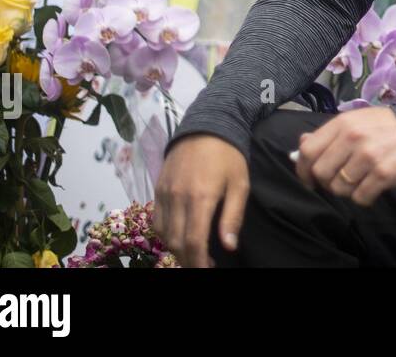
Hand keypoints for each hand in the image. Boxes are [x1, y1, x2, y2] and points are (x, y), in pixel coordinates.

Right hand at [154, 134, 249, 268]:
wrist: (207, 125)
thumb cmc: (229, 156)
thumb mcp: (239, 185)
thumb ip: (232, 217)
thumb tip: (229, 246)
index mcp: (200, 198)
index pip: (193, 241)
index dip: (198, 262)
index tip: (207, 269)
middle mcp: (177, 198)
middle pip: (175, 242)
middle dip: (187, 259)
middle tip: (202, 265)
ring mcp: (164, 193)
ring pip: (162, 233)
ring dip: (175, 248)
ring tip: (192, 254)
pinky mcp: (158, 188)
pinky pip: (156, 219)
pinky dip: (165, 233)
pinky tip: (178, 236)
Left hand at [294, 107, 395, 205]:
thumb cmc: (385, 127)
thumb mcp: (356, 121)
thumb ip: (328, 134)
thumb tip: (301, 144)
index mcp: (343, 123)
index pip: (308, 151)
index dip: (303, 169)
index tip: (309, 178)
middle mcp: (353, 138)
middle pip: (321, 173)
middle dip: (327, 182)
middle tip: (340, 180)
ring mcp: (368, 157)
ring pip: (339, 188)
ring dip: (347, 190)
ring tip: (360, 181)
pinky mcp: (383, 174)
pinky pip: (360, 198)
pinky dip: (364, 197)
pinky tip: (372, 187)